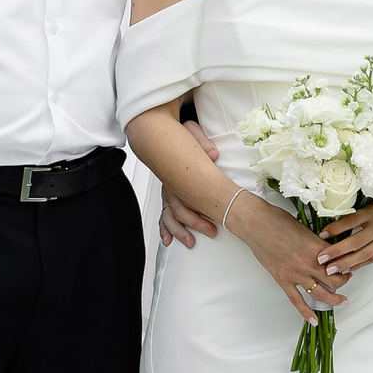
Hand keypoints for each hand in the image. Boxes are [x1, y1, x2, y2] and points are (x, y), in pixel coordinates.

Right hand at [159, 127, 223, 248]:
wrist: (158, 130)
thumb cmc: (176, 133)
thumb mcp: (190, 132)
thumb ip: (201, 141)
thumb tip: (212, 153)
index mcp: (176, 174)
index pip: (185, 199)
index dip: (198, 215)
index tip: (214, 223)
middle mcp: (169, 185)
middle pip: (178, 211)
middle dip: (195, 224)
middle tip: (211, 232)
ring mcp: (167, 191)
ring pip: (169, 216)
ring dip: (179, 231)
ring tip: (190, 242)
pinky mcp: (168, 193)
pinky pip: (163, 214)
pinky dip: (165, 227)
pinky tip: (167, 239)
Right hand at [224, 190, 349, 324]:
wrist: (256, 224)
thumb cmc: (277, 220)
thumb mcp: (305, 228)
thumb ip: (316, 241)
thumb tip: (325, 247)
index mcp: (317, 248)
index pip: (340, 261)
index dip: (347, 264)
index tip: (349, 264)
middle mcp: (309, 264)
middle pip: (335, 280)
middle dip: (343, 281)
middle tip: (346, 279)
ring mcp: (296, 275)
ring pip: (320, 293)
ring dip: (333, 299)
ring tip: (342, 301)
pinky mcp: (283, 281)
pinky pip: (297, 301)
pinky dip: (306, 313)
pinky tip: (314, 320)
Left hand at [318, 199, 372, 277]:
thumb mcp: (364, 207)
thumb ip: (349, 218)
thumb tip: (326, 232)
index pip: (351, 221)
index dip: (335, 229)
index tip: (321, 236)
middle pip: (357, 242)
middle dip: (337, 252)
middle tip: (321, 259)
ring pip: (364, 254)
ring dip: (345, 263)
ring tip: (331, 269)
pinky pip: (372, 260)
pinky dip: (357, 265)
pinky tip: (346, 269)